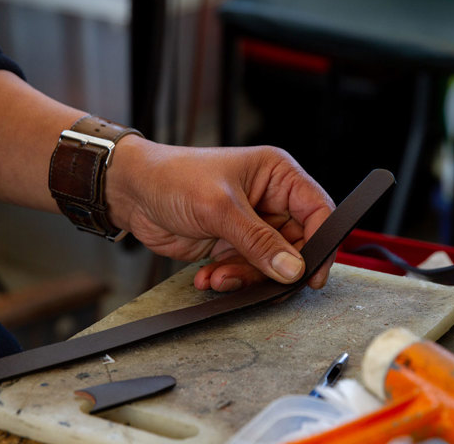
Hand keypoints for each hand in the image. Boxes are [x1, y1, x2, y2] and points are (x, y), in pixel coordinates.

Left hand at [106, 138, 335, 291]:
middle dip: (274, 266)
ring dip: (246, 276)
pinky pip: (246, 271)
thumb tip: (293, 268)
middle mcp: (269, 199)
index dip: (322, 242)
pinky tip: (208, 275)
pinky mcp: (233, 244)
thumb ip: (259, 241)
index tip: (313, 273)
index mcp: (277, 175)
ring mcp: (251, 224)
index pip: (317, 210)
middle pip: (296, 244)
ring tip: (219, 275)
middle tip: (256, 278)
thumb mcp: (220, 207)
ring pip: (270, 263)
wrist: (131, 192)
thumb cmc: (173, 177)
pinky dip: (229, 279)